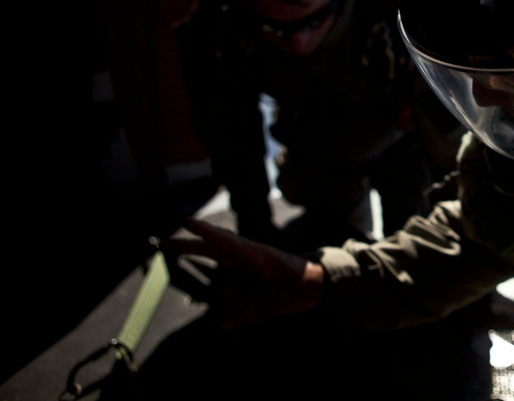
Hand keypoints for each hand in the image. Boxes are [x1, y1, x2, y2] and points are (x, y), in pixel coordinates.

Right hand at [164, 218, 326, 329]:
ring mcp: (247, 262)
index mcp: (258, 256)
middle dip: (189, 245)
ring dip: (208, 268)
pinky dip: (226, 294)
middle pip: (214, 247)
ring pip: (219, 261)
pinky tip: (234, 311)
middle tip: (162, 244)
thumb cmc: (302, 285)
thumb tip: (223, 324)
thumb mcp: (280, 302)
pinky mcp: (246, 271)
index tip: (185, 221)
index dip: (206, 233)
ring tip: (195, 268)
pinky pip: (227, 280)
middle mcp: (249, 255)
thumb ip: (252, 313)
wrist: (318, 281)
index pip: (227, 243)